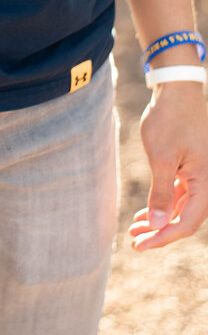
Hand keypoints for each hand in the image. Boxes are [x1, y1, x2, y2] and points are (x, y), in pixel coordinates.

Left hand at [130, 80, 207, 249]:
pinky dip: (163, 205)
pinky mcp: (190, 168)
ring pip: (182, 208)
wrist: (176, 90)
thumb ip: (162, 193)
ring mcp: (199, 175)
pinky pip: (180, 195)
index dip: (164, 237)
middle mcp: (207, 182)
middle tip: (134, 241)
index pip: (188, 223)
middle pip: (186, 219)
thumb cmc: (170, 120)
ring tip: (135, 229)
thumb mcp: (161, 158)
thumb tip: (160, 225)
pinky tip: (145, 214)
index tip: (140, 245)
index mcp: (206, 182)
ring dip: (160, 220)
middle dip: (160, 232)